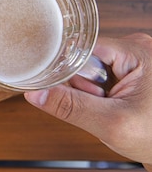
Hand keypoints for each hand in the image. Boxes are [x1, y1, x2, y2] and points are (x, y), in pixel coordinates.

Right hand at [24, 33, 151, 169]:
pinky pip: (97, 78)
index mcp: (136, 50)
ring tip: (107, 108)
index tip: (68, 90)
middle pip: (82, 58)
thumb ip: (70, 107)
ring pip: (88, 70)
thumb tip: (35, 94)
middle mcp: (135, 47)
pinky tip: (109, 106)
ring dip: (88, 92)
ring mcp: (133, 59)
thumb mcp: (110, 124)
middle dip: (81, 86)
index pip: (80, 48)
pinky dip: (96, 95)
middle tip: (99, 105)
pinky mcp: (130, 71)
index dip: (67, 70)